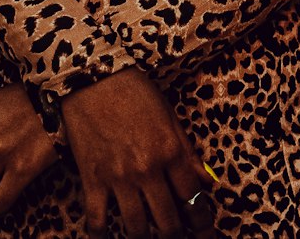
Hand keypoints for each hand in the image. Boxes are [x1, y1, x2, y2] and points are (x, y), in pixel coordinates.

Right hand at [62, 67, 217, 238]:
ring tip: (147, 237)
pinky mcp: (93, 179)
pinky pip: (97, 221)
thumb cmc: (133, 90)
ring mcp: (119, 177)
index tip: (205, 233)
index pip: (193, 199)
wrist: (92, 76)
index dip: (202, 222)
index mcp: (170, 150)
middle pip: (168, 222)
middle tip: (177, 237)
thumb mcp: (168, 115)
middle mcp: (148, 169)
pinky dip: (101, 236)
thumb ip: (188, 152)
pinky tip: (106, 238)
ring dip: (144, 238)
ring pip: (136, 228)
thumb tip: (207, 183)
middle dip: (176, 235)